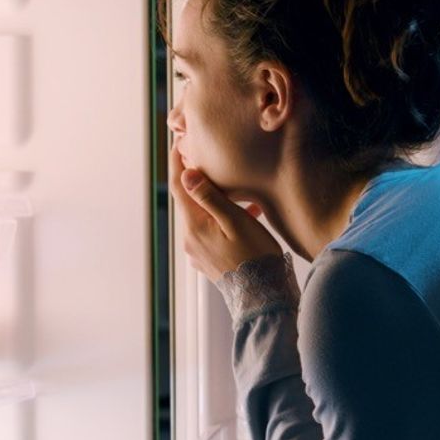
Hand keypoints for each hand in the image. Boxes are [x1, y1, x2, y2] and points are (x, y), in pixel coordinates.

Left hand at [169, 142, 281, 283]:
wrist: (262, 297)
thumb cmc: (255, 256)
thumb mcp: (236, 221)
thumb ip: (210, 198)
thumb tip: (187, 175)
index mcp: (194, 227)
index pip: (178, 187)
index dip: (177, 163)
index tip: (177, 143)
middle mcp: (190, 240)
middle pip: (188, 201)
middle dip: (196, 180)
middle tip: (205, 157)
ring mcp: (197, 252)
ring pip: (200, 216)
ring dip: (213, 201)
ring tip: (234, 189)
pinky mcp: (207, 260)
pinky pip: (209, 232)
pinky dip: (219, 218)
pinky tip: (242, 216)